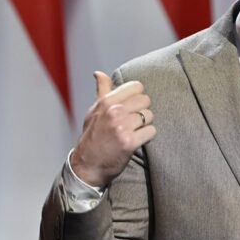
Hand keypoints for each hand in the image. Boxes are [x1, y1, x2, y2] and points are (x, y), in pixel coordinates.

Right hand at [71, 71, 155, 187]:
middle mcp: (114, 111)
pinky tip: (137, 140)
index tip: (132, 106)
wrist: (87, 165)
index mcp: (106, 101)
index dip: (137, 96)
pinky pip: (151, 131)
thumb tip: (99, 73)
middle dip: (142, 111)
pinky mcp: (129, 142)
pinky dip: (147, 137)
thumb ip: (102, 91)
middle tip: (132, 122)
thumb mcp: (94, 111)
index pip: (136, 86)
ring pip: (149, 116)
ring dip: (145, 125)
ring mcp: (122, 127)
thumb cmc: (92, 136)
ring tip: (133, 132)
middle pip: (146, 100)